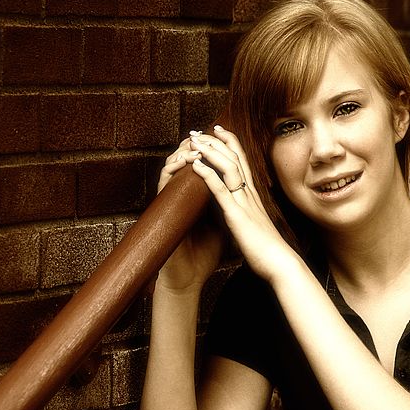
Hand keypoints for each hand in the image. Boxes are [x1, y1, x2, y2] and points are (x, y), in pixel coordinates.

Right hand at [155, 138, 225, 291]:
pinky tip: (183, 161)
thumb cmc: (203, 256)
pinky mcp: (165, 212)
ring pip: (170, 168)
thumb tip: (245, 202)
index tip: (220, 139)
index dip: (209, 154)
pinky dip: (172, 169)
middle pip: (183, 164)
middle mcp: (182, 200)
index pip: (201, 171)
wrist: (188, 277)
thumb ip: (229, 212)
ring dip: (181, 153)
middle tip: (202, 132)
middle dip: (193, 146)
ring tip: (193, 143)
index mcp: (197, 202)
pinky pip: (164, 184)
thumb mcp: (224, 228)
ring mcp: (172, 204)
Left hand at [189, 126, 299, 283]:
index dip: (230, 143)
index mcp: (253, 195)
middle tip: (198, 130)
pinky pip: (221, 191)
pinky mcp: (237, 216)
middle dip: (215, 141)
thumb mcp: (255, 225)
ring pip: (228, 168)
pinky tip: (196, 165)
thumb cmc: (269, 249)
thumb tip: (237, 210)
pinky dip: (207, 175)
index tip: (217, 130)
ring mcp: (244, 203)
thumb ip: (247, 213)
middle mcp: (250, 194)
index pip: (242, 161)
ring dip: (210, 151)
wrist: (280, 263)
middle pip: (234, 158)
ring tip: (194, 140)